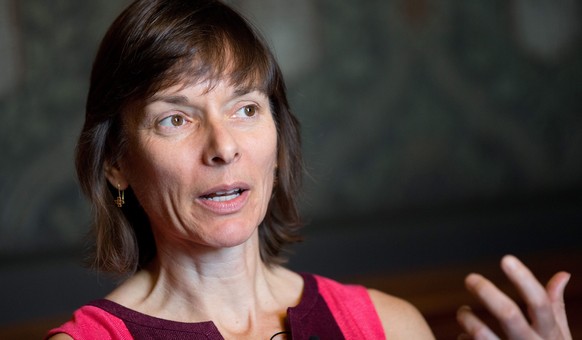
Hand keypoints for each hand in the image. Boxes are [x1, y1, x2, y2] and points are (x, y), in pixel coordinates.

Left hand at [457, 255, 571, 339]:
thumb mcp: (558, 337)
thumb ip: (555, 307)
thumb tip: (562, 274)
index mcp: (550, 335)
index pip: (540, 302)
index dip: (524, 279)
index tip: (506, 258)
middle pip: (508, 313)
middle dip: (487, 291)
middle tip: (470, 278)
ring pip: (481, 334)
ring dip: (467, 318)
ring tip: (463, 312)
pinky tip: (464, 338)